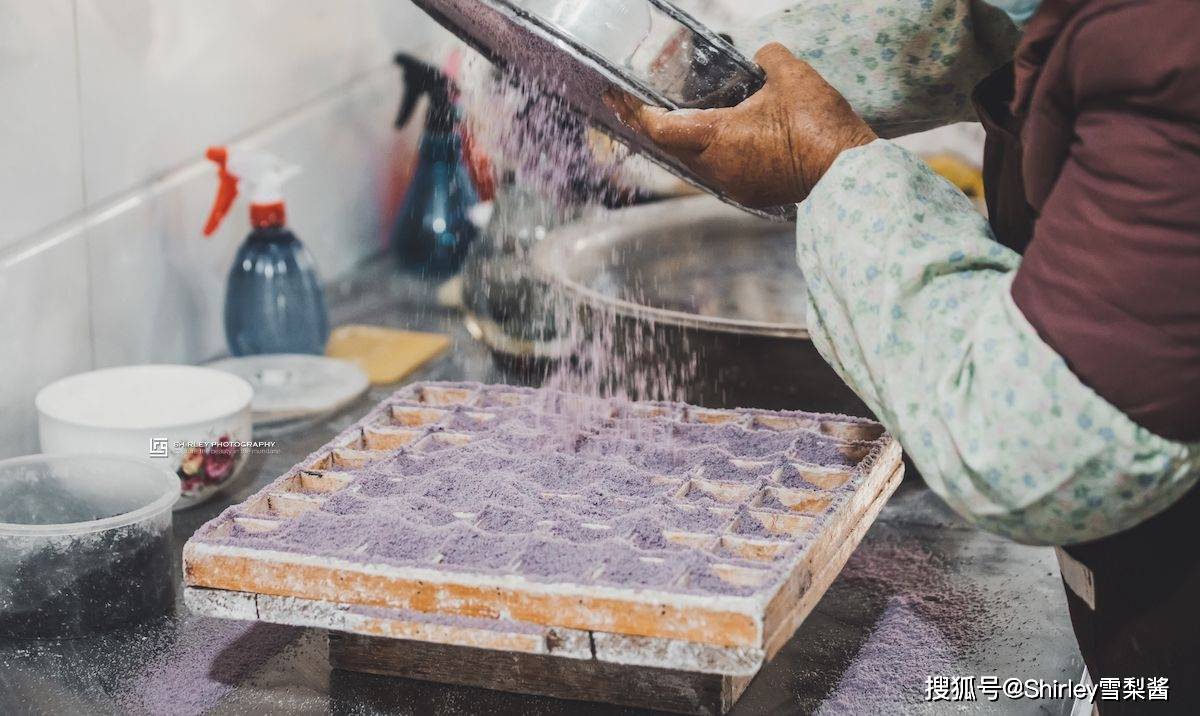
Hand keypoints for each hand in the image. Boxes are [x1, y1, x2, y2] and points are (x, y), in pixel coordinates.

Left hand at [604, 43, 875, 207]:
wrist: (849, 173)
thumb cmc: (819, 127)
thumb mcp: (792, 76)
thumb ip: (768, 59)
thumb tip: (762, 56)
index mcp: (717, 138)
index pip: (660, 128)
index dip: (635, 111)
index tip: (616, 97)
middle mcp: (717, 168)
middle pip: (670, 148)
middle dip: (650, 125)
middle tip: (633, 104)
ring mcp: (734, 186)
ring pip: (693, 163)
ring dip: (680, 142)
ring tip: (670, 120)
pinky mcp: (752, 194)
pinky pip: (717, 172)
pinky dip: (707, 154)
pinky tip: (715, 139)